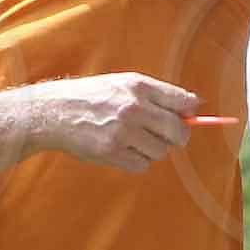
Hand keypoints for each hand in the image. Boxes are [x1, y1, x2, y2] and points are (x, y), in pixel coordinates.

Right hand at [34, 72, 198, 170]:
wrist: (54, 112)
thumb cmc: (93, 97)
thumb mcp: (124, 84)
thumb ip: (158, 94)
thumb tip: (195, 105)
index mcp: (138, 86)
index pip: (182, 102)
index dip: (191, 113)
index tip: (188, 118)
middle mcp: (133, 108)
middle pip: (178, 132)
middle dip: (178, 137)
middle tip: (166, 135)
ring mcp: (122, 132)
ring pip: (161, 151)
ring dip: (153, 149)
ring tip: (134, 139)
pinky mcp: (112, 152)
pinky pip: (142, 165)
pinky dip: (137, 161)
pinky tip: (123, 149)